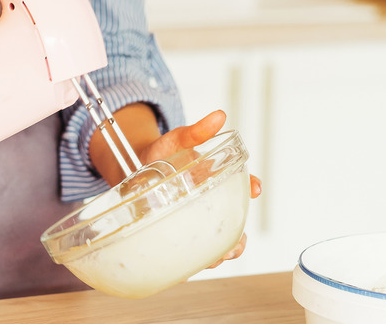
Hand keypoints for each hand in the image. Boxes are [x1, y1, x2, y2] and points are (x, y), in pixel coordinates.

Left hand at [90, 106, 261, 267]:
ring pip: (213, 245)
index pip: (241, 187)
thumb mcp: (176, 140)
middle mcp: (205, 204)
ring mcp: (190, 220)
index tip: (254, 187)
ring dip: (218, 255)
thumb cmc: (159, 155)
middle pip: (232, 226)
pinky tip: (184, 268)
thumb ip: (195, 132)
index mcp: (211, 180)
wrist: (132, 168)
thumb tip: (219, 116)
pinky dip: (189, 264)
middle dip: (238, 238)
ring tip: (217, 257)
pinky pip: (185, 254)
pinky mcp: (173, 233)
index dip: (249, 187)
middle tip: (238, 241)